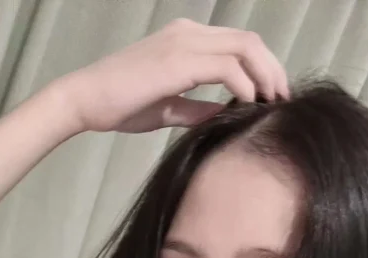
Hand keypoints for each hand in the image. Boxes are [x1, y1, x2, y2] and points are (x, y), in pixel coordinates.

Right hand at [60, 17, 288, 135]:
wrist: (85, 100)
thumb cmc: (119, 105)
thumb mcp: (169, 108)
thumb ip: (199, 108)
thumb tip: (225, 115)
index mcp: (186, 40)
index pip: (238, 44)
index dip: (264, 68)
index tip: (273, 97)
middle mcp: (188, 33)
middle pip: (250, 42)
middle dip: (273, 70)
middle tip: (283, 101)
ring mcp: (184, 43)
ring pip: (245, 49)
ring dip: (265, 76)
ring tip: (271, 104)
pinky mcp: (178, 61)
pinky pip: (227, 67)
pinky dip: (245, 85)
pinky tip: (248, 105)